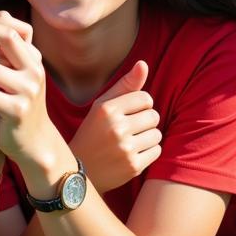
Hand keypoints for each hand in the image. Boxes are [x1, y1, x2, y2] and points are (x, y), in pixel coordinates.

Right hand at [70, 61, 161, 192]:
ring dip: (148, 137)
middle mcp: (116, 128)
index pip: (146, 98)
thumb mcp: (102, 106)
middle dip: (144, 122)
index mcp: (107, 109)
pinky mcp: (133, 166)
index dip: (140, 106)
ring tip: (130, 142)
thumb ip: (125, 85)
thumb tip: (143, 64)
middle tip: (128, 129)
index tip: (128, 113)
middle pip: (154, 116)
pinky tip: (132, 154)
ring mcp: (125, 148)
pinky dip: (148, 152)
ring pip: (157, 134)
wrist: (79, 172)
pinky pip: (157, 151)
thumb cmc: (93, 133)